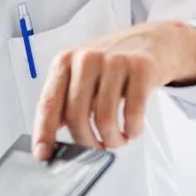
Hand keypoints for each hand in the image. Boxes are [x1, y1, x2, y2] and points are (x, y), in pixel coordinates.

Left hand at [32, 20, 195, 159]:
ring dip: (112, 139)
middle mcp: (85, 59)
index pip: (48, 103)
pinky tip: (132, 130)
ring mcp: (114, 61)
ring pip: (104, 118)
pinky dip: (132, 130)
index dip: (44, 132)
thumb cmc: (111, 65)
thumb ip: (66, 101)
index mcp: (64, 62)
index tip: (43, 154)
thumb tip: (53, 139)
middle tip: (96, 148)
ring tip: (116, 139)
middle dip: (86, 142)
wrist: (151, 41)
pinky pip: (133, 113)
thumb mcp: (81, 75)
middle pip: (76, 116)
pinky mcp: (141, 68)